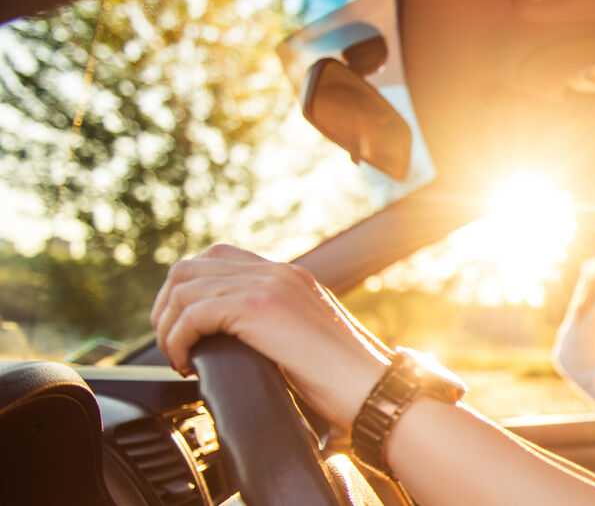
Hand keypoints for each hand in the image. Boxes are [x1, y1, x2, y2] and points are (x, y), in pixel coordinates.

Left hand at [150, 244, 389, 427]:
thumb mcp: (308, 340)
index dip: (188, 291)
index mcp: (289, 277)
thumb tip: (238, 344)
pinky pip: (193, 313)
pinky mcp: (260, 307)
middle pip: (191, 267)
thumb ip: (277, 327)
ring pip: (184, 288)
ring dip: (168, 327)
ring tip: (177, 358)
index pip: (218, 258)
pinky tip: (186, 364)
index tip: (183, 328)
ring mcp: (270, 284)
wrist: (374, 389)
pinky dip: (177, 340)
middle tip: (172, 344)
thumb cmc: (347, 380)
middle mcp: (278, 271)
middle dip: (167, 307)